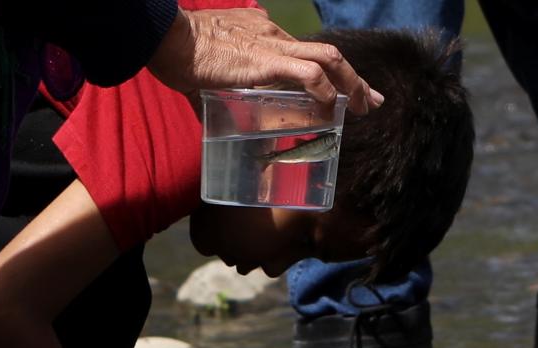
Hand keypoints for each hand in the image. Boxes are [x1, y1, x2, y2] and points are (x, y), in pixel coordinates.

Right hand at [148, 9, 383, 114]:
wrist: (168, 39)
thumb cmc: (178, 57)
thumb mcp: (206, 75)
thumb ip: (215, 95)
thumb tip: (211, 121)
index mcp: (260, 36)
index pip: (303, 53)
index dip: (325, 72)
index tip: (338, 90)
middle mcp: (272, 36)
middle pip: (326, 53)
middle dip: (352, 78)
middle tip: (370, 100)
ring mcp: (272, 46)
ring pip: (328, 58)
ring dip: (350, 82)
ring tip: (363, 106)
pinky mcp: (267, 60)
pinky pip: (308, 73)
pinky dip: (324, 90)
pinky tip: (331, 106)